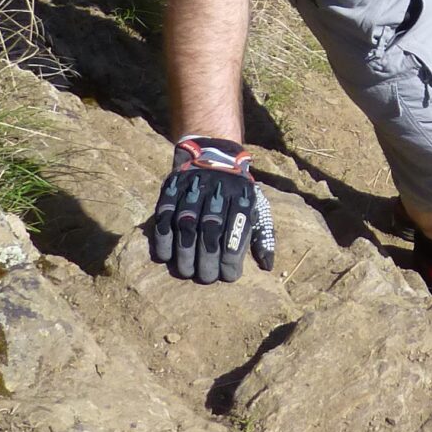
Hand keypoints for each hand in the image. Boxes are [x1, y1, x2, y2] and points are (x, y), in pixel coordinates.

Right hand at [149, 139, 273, 280]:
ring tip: (187, 272)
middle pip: (211, 227)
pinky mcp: (172, 187)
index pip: (238, 228)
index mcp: (243, 195)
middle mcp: (218, 189)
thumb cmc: (237, 192)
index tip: (229, 276)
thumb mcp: (256, 207)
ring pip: (186, 222)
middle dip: (208, 257)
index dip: (232, 255)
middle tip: (206, 278)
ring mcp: (193, 187)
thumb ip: (261, 236)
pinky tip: (165, 256)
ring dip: (184, 251)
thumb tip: (267, 266)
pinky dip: (163, 237)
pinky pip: (164, 214)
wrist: (214, 153)